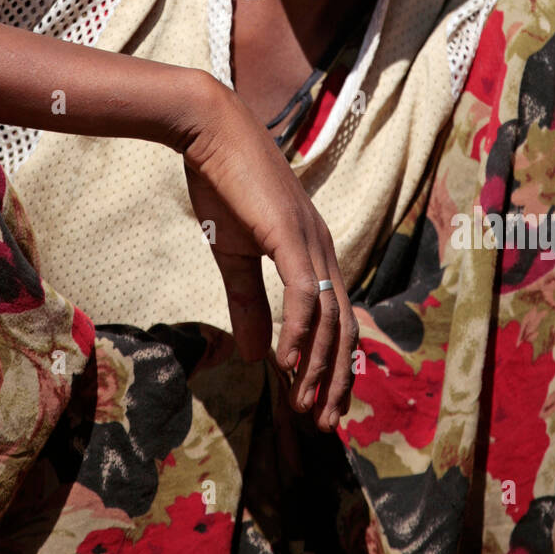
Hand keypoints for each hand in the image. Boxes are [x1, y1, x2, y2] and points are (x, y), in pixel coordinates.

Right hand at [180, 76, 356, 430]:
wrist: (210, 132)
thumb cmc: (222, 185)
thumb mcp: (233, 255)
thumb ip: (247, 303)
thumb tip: (252, 354)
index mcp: (314, 251)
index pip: (337, 319)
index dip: (333, 364)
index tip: (321, 403)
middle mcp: (323, 248)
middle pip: (344, 327)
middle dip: (335, 379)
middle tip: (322, 422)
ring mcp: (310, 241)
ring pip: (328, 317)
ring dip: (319, 367)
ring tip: (304, 404)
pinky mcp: (289, 236)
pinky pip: (303, 294)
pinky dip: (299, 333)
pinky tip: (286, 363)